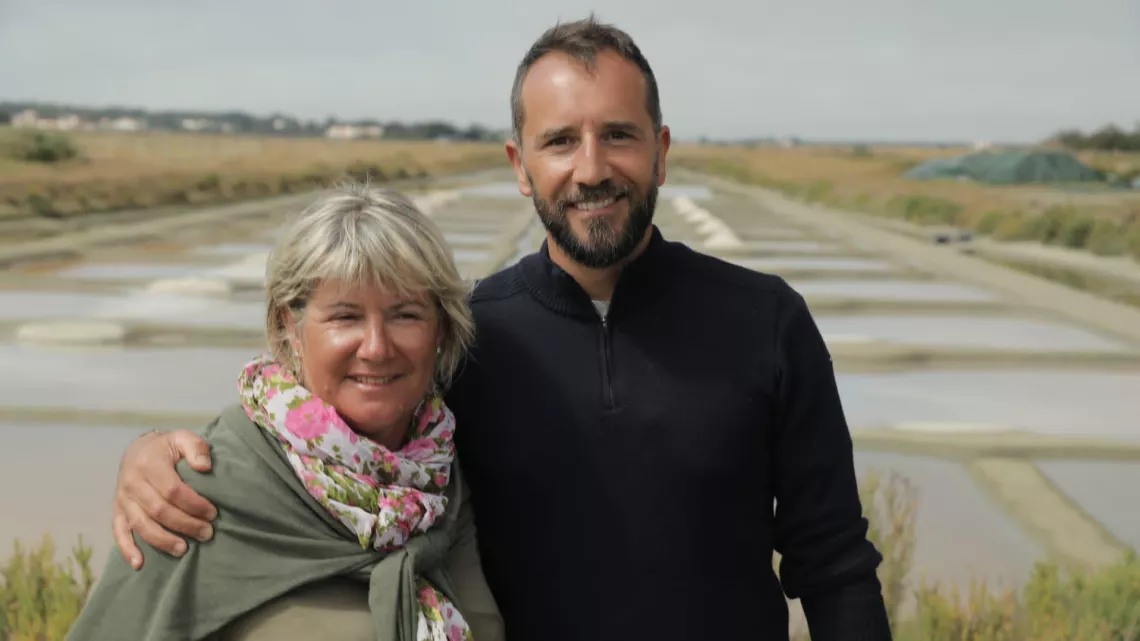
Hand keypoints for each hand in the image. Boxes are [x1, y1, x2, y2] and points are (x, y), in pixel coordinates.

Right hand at [112, 430, 217, 568]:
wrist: (138, 450)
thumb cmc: (167, 448)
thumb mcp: (183, 438)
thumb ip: (196, 448)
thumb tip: (204, 467)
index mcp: (149, 464)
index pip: (173, 490)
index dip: (194, 504)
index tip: (213, 513)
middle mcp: (132, 482)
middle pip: (159, 510)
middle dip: (185, 525)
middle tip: (207, 533)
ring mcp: (123, 498)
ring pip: (141, 525)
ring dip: (163, 540)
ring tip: (184, 549)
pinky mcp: (118, 510)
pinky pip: (119, 532)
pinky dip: (127, 549)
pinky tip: (139, 564)